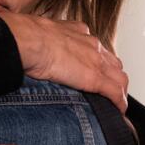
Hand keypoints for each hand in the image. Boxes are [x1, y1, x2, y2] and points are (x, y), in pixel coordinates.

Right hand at [0, 12, 127, 112]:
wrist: (28, 40)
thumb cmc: (25, 36)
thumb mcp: (37, 34)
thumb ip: (41, 40)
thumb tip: (30, 48)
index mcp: (77, 32)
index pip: (96, 48)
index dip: (98, 62)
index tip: (94, 70)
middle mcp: (91, 44)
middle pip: (112, 63)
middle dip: (113, 76)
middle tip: (108, 89)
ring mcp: (96, 61)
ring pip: (119, 78)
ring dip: (119, 91)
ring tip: (115, 104)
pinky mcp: (95, 78)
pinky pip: (115, 92)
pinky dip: (119, 103)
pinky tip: (118, 111)